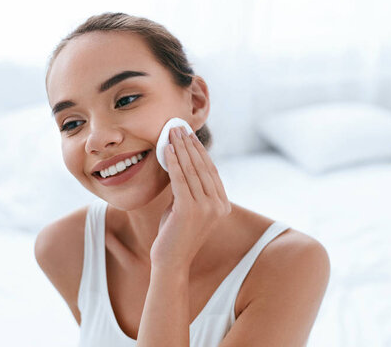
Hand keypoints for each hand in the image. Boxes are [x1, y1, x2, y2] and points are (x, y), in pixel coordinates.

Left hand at [150, 126, 231, 271]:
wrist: (170, 262)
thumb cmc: (175, 235)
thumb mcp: (185, 207)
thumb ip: (188, 189)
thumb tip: (180, 164)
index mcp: (222, 205)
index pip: (211, 171)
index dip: (199, 151)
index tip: (189, 135)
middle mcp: (218, 205)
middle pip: (203, 167)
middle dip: (189, 144)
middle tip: (179, 127)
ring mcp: (206, 208)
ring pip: (192, 170)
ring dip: (181, 148)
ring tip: (172, 132)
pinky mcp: (190, 210)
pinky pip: (180, 179)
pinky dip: (174, 162)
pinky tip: (168, 149)